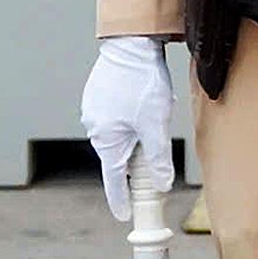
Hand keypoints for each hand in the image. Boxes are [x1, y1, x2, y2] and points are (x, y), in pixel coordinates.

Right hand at [80, 37, 173, 220]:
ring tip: (157, 107)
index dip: (121, 199)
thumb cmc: (141, 83)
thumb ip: (158, 157)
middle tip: (158, 140)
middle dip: (140, 153)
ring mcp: (96, 111)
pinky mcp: (100, 95)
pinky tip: (148, 97)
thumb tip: (162, 184)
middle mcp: (95, 129)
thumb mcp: (155, 124)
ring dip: (140, 130)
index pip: (113, 179)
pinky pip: (120, 115)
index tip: (125, 215)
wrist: (130, 44)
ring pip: (123, 133)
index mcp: (106, 141)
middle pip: (120, 155)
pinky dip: (135, 115)